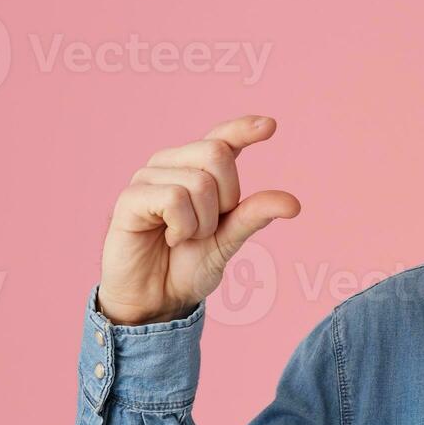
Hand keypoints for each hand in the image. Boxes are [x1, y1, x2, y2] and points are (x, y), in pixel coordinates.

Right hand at [96, 115, 299, 325]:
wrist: (157, 298)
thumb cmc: (188, 264)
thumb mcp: (229, 239)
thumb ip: (255, 216)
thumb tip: (293, 203)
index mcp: (197, 168)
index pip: (222, 138)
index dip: (243, 129)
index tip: (270, 126)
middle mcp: (171, 164)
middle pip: (217, 154)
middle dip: (225, 199)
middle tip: (206, 228)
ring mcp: (148, 177)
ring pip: (198, 182)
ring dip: (202, 223)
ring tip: (184, 237)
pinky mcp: (129, 198)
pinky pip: (174, 199)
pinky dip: (182, 227)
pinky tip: (169, 238)